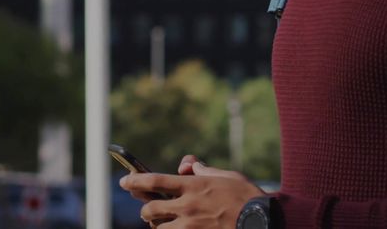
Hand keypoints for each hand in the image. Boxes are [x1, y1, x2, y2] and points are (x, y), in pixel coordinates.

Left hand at [119, 162, 264, 227]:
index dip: (135, 180)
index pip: (155, 181)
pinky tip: (179, 228)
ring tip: (166, 222)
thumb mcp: (225, 176)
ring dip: (159, 225)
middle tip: (148, 209)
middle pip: (151, 208)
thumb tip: (186, 165)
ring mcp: (191, 226)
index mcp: (194, 186)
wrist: (261, 221)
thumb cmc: (246, 196)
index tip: (124, 181)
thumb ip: (202, 170)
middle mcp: (188, 206)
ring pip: (159, 228)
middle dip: (146, 209)